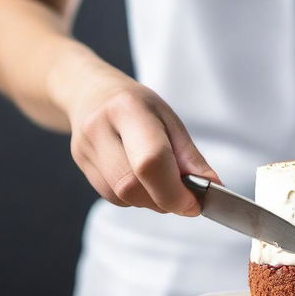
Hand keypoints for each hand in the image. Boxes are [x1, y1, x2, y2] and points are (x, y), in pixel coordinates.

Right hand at [66, 70, 218, 214]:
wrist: (91, 93)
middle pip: (131, 186)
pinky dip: (135, 198)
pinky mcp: (82, 166)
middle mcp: (100, 128)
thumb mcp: (170, 120)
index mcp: (128, 109)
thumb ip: (190, 157)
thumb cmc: (138, 106)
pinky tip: (141, 180)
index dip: (175, 191)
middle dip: (164, 200)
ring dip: (150, 201)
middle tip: (183, 196)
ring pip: (122, 197)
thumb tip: (212, 188)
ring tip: (161, 183)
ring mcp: (85, 149)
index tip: (194, 203)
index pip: (150, 161)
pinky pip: (113, 197)